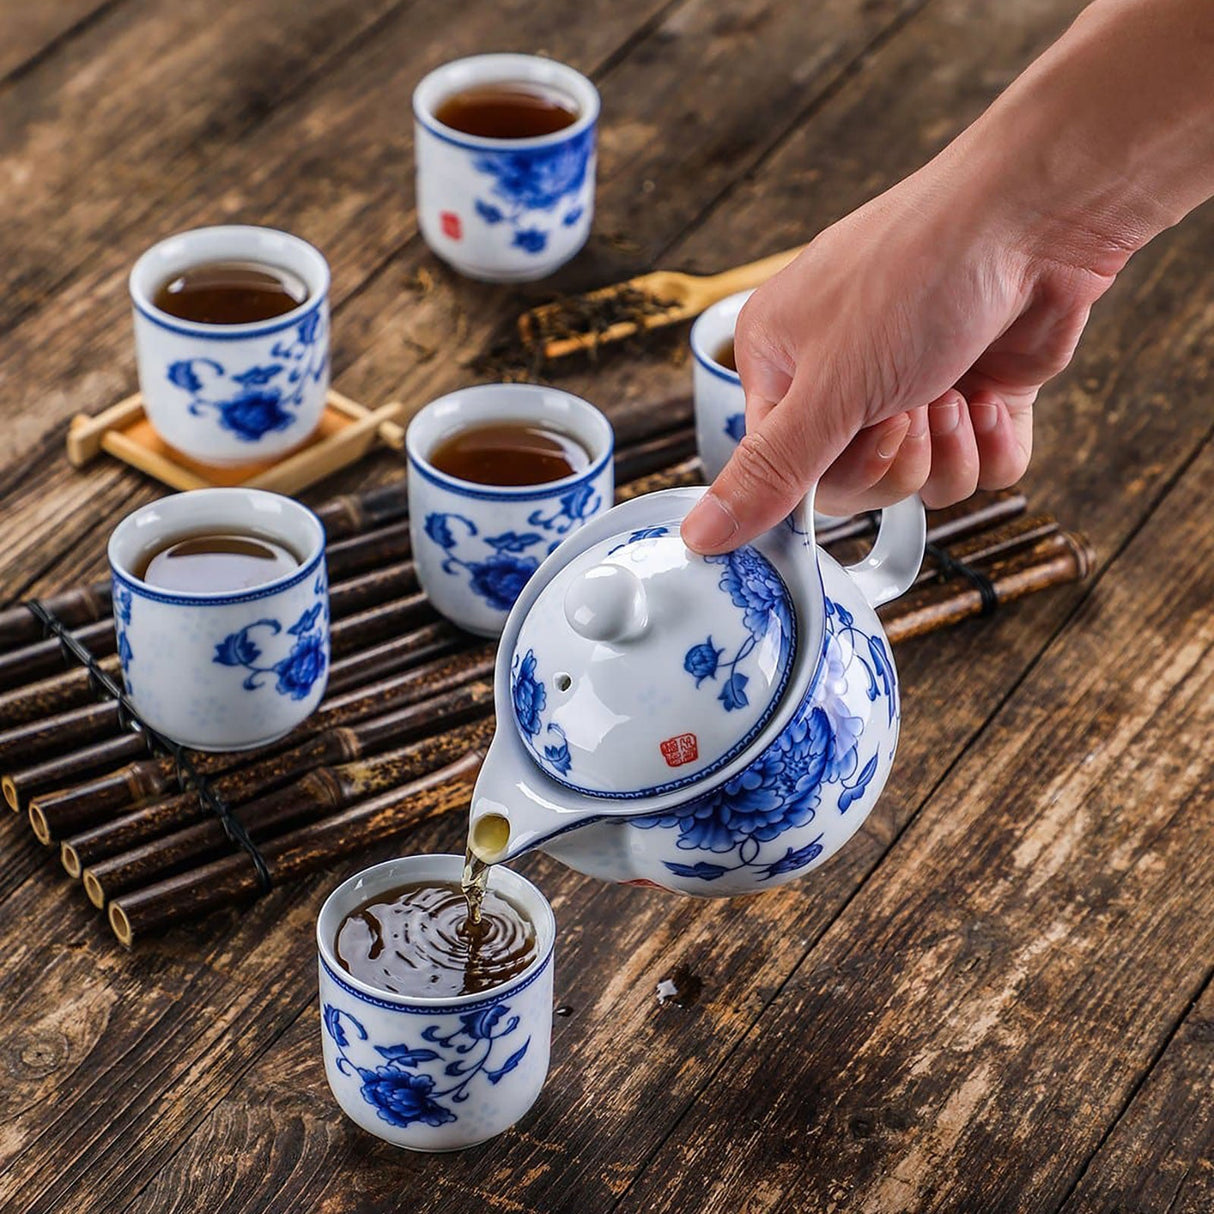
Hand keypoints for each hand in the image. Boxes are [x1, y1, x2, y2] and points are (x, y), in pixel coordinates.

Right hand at [681, 158, 1119, 552]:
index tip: (862, 433)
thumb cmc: (919, 274)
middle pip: (856, 486)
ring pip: (921, 485)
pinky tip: (994, 395)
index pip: (783, 471)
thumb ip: (768, 473)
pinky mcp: (978, 392)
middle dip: (895, 461)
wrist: (1038, 216)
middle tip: (912, 406)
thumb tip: (699, 537)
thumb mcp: (828, 388)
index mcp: (782, 363)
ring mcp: (915, 384)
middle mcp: (842, 376)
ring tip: (956, 391)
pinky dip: (992, 445)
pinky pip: (980, 469)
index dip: (831, 473)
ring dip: (946, 452)